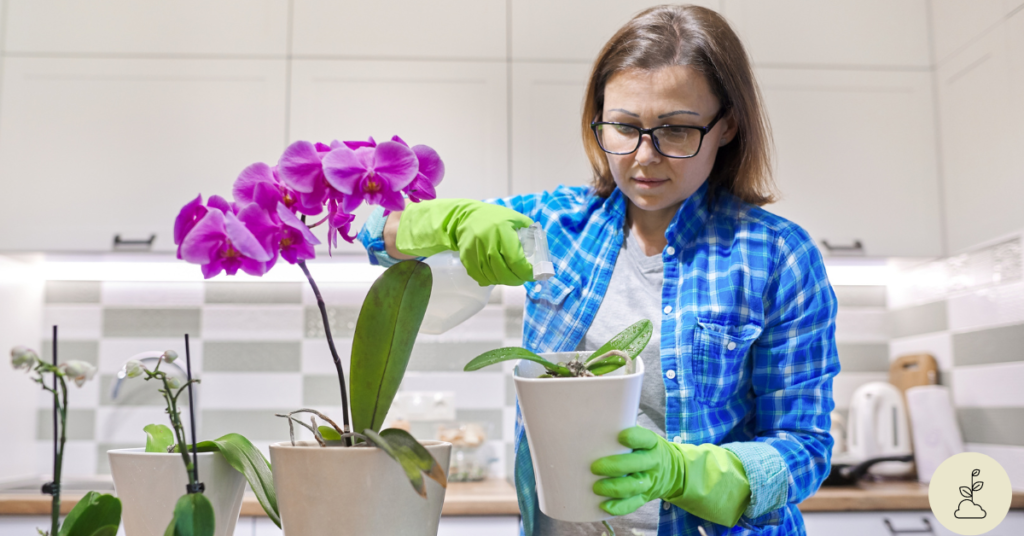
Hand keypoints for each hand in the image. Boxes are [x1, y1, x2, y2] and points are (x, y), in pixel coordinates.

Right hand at [396, 199, 534, 285]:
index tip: (533, 274)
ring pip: (493, 277)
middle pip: (504, 273)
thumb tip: (542, 247)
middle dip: (518, 279)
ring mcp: (475, 252)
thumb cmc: (494, 217)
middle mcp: (488, 243)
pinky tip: (497, 275)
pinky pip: (481, 277)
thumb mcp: (514, 218)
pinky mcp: (467, 259)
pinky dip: (491, 280)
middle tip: (524, 277)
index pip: (515, 260)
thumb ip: (530, 230)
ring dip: (505, 281)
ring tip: (512, 276)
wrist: (465, 217)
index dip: (526, 272)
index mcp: (502, 231)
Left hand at [591, 426, 685, 515]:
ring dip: (614, 488)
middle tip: (595, 467)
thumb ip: (624, 430)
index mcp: (651, 443)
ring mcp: (649, 481)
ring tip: (596, 487)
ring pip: (634, 486)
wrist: (670, 470)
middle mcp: (652, 462)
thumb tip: (595, 425)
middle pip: (636, 464)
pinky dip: (618, 507)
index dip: (634, 438)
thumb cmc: (644, 449)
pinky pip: (633, 504)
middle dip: (615, 466)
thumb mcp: (642, 437)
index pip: (645, 439)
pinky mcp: (644, 496)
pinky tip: (603, 505)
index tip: (621, 436)